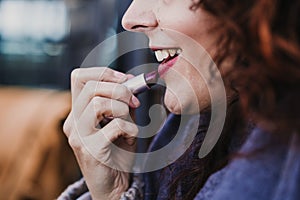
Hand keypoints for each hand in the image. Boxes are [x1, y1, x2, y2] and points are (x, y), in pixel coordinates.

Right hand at [63, 67, 139, 199]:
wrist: (115, 185)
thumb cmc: (118, 153)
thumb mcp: (121, 122)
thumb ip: (123, 103)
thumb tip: (131, 81)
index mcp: (78, 113)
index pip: (79, 77)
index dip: (103, 73)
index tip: (125, 80)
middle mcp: (73, 123)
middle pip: (89, 86)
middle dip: (119, 88)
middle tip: (135, 101)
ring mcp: (79, 137)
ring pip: (99, 103)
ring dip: (123, 109)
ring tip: (130, 123)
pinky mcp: (91, 150)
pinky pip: (115, 126)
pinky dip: (131, 128)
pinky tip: (131, 137)